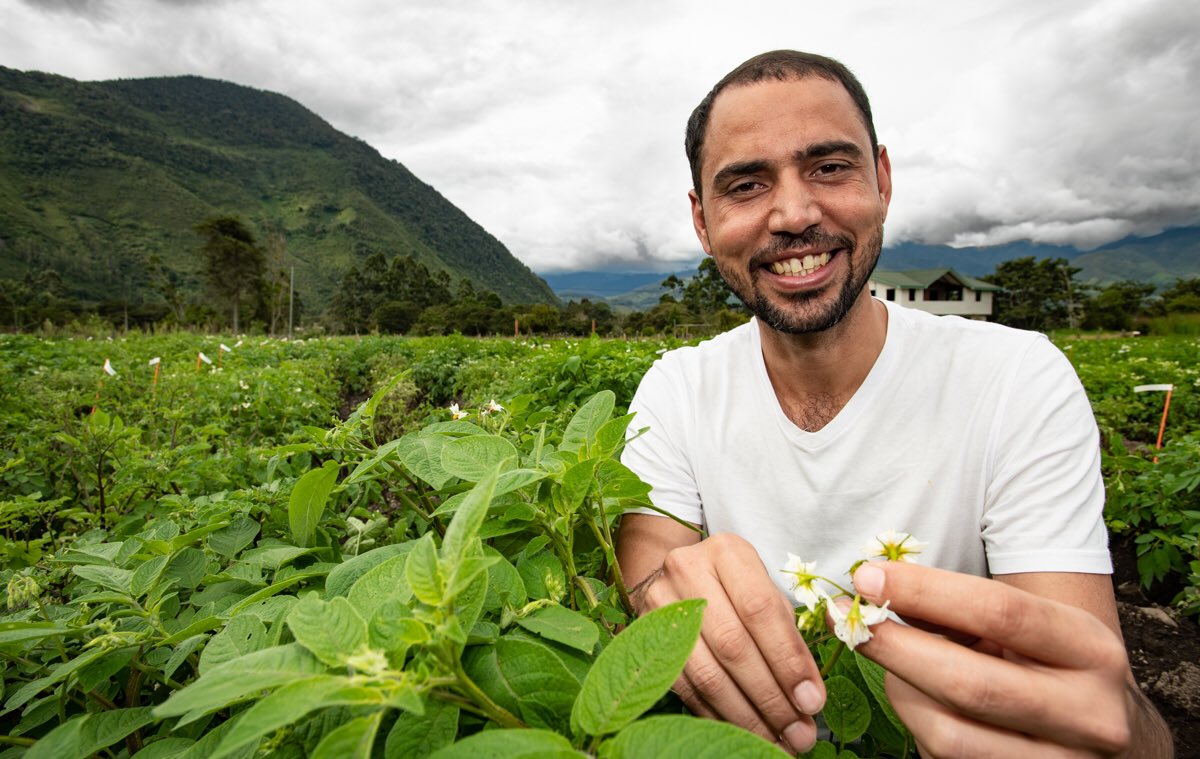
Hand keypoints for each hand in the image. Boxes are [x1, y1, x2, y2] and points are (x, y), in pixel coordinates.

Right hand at [635, 532, 825, 752]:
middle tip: (800, 734)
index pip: (762, 609)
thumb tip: (808, 696)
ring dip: (747, 716)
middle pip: (733, 645)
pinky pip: (686, 687)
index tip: (812, 701)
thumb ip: (787, 634)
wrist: (679, 575)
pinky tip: (744, 733)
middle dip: (771, 697)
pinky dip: (718, 717)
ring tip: (778, 741)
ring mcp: (660, 603)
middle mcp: (688, 571)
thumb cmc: (736, 586)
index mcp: (727, 552)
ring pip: (707, 673)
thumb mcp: (765, 591)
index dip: (789, 659)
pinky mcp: (644, 635)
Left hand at [848, 561, 1137, 757]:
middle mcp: (1090, 714)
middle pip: (968, 683)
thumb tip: (876, 583)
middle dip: (894, 648)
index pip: (999, 612)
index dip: (924, 590)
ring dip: (901, 694)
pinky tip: (916, 701)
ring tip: (890, 667)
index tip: (866, 575)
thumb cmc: (1054, 669)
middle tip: (847, 621)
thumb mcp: (1028, 631)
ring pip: (949, 734)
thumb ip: (958, 609)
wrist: (1116, 743)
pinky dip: (917, 727)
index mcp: (1091, 650)